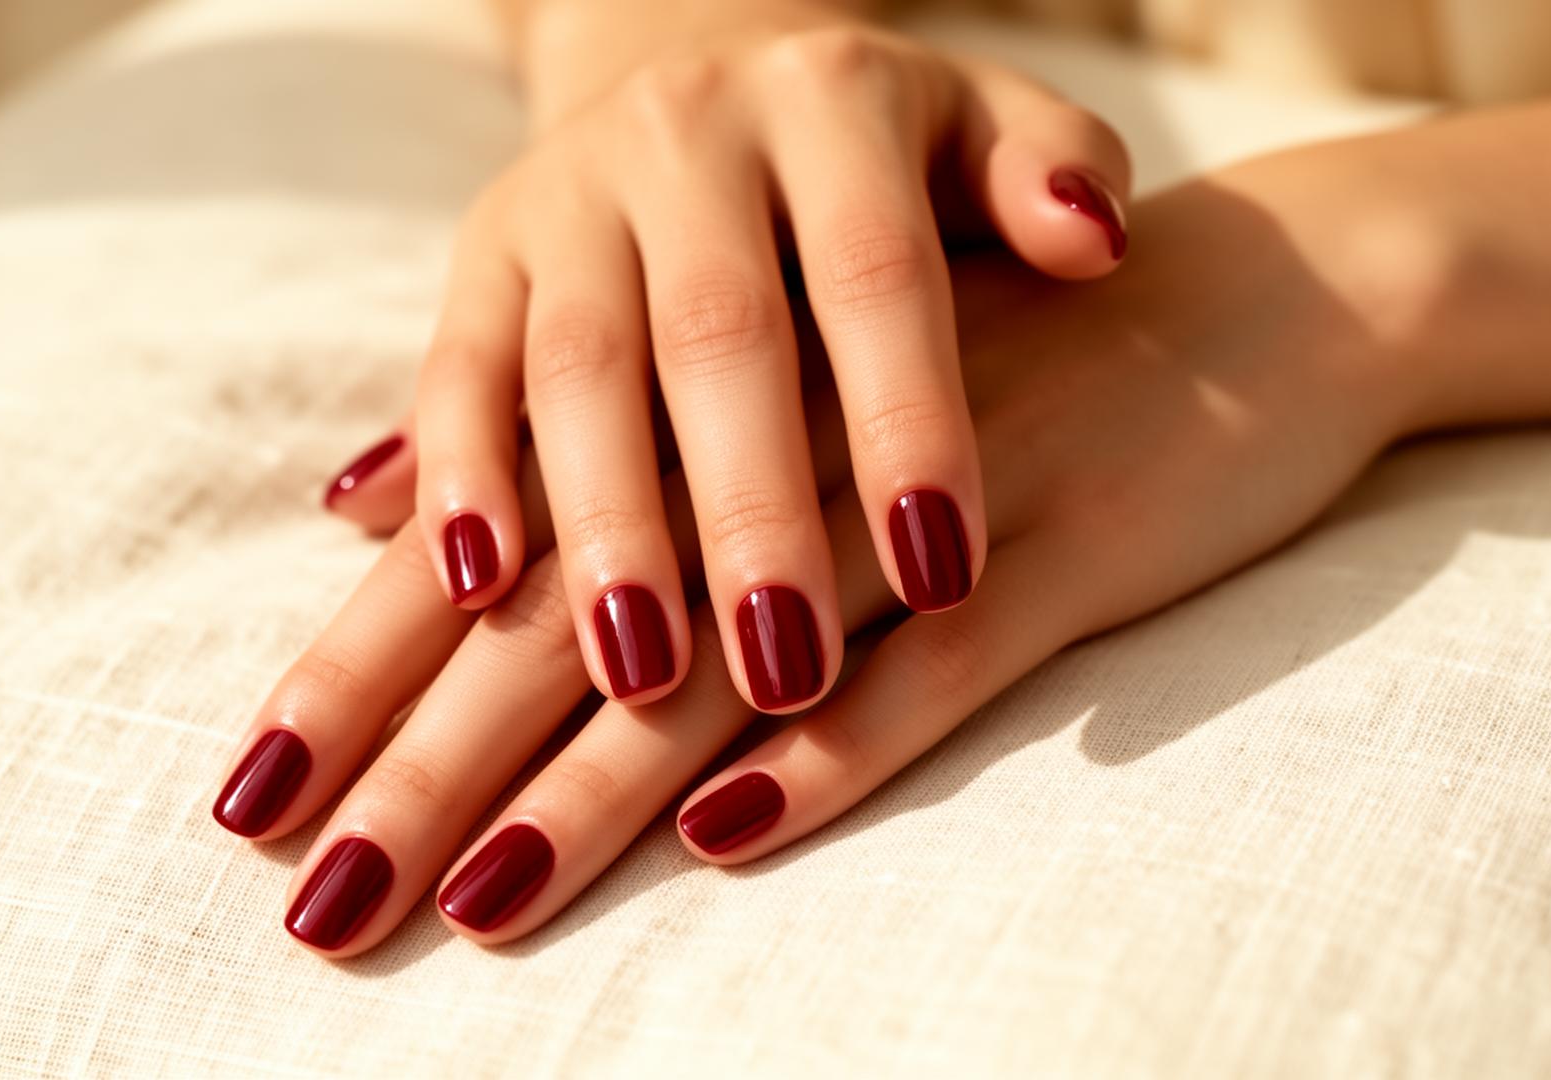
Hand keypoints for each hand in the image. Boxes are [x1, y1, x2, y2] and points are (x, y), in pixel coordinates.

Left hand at [218, 169, 1431, 951]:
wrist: (1257, 287)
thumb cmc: (996, 356)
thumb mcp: (783, 373)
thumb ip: (574, 434)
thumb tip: (360, 499)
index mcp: (706, 393)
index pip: (499, 548)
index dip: (372, 670)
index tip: (256, 798)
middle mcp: (791, 439)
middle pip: (578, 614)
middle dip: (435, 758)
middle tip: (319, 899)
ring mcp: (932, 496)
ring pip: (733, 649)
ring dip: (597, 782)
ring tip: (471, 898)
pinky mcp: (1069, 542)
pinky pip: (942, 659)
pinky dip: (839, 746)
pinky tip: (729, 833)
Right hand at [322, 3, 1132, 716]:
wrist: (708, 71)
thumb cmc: (887, 158)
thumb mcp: (984, 133)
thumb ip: (1051, 174)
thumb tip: (1095, 243)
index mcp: (834, 102)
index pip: (876, 269)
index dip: (907, 419)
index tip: (945, 576)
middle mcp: (690, 135)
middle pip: (717, 331)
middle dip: (749, 510)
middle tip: (786, 669)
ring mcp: (572, 194)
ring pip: (577, 364)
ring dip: (604, 525)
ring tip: (641, 677)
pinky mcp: (484, 254)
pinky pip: (456, 365)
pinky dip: (457, 476)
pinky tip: (474, 588)